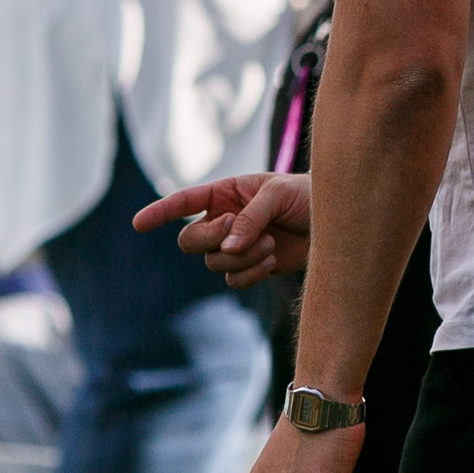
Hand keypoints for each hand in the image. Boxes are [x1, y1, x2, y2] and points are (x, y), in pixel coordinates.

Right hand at [132, 172, 311, 288]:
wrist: (336, 223)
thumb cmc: (306, 196)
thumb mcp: (278, 194)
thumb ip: (250, 217)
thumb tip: (227, 246)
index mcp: (225, 193)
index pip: (184, 201)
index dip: (159, 212)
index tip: (137, 223)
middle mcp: (224, 219)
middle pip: (190, 240)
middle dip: (210, 238)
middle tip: (237, 230)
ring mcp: (235, 246)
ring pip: (213, 262)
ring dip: (240, 256)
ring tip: (271, 243)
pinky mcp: (250, 268)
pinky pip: (234, 279)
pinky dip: (251, 273)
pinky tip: (273, 259)